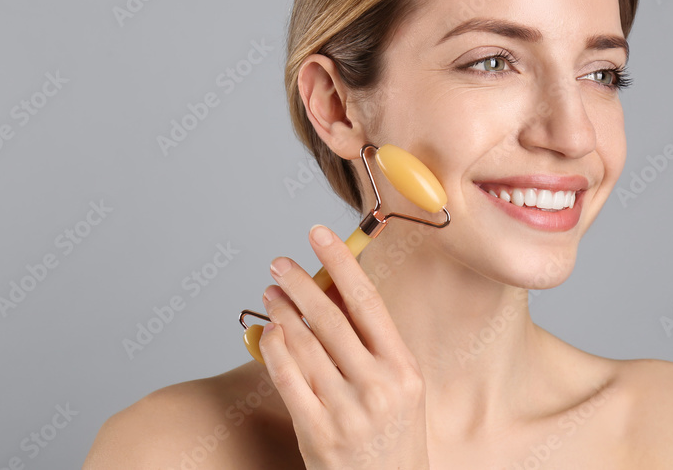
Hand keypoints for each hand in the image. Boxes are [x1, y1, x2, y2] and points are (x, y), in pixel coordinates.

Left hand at [259, 224, 429, 469]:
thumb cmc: (392, 438)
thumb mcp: (399, 389)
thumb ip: (372, 346)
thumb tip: (336, 292)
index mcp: (404, 369)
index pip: (369, 302)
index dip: (342, 263)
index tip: (320, 236)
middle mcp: (378, 387)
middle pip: (331, 318)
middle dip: (301, 283)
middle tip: (280, 263)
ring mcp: (347, 412)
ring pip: (304, 345)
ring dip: (282, 312)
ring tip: (271, 293)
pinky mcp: (318, 433)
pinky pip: (287, 378)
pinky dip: (274, 348)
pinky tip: (268, 330)